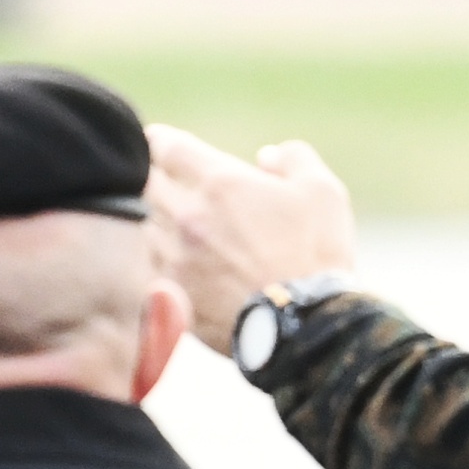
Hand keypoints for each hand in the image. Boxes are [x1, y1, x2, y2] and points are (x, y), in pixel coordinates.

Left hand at [141, 129, 362, 350]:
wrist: (307, 328)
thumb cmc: (318, 256)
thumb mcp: (323, 192)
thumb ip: (295, 160)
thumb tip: (267, 157)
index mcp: (220, 184)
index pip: (169, 147)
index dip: (161, 140)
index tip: (158, 141)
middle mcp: (187, 217)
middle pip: (146, 184)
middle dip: (153, 177)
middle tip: (160, 178)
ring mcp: (174, 260)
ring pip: (145, 228)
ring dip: (155, 222)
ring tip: (171, 225)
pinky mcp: (171, 298)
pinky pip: (150, 270)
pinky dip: (159, 262)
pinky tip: (175, 266)